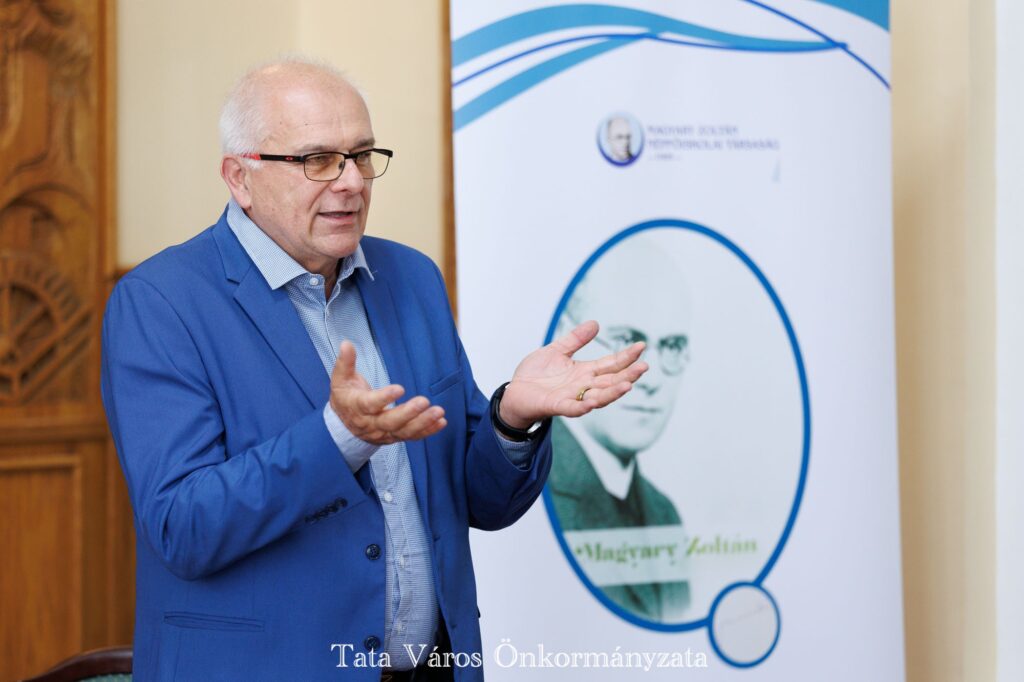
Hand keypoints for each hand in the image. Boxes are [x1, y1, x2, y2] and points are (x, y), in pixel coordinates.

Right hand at [329, 341, 446, 444]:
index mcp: (357, 407)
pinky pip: (412, 436)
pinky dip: (428, 430)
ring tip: (438, 412)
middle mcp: (371, 423)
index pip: (370, 404)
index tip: (400, 388)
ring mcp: (384, 432)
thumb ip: (345, 362)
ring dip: (423, 423)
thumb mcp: (341, 379)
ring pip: (404, 431)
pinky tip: (441, 422)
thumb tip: (346, 344)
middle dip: (408, 413)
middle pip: (390, 421)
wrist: (345, 425)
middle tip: (425, 401)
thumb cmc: (346, 397)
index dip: (384, 397)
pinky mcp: (395, 436)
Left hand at [498, 320, 647, 427]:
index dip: (626, 356)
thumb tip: (595, 323)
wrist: (514, 393)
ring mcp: (571, 397)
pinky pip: (572, 409)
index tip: (642, 345)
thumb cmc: (535, 375)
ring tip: (628, 385)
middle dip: (628, 375)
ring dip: (613, 393)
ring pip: (598, 397)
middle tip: (644, 366)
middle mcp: (582, 386)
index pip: (610, 364)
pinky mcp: (556, 406)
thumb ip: (575, 339)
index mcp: (584, 372)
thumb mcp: (556, 351)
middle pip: (610, 382)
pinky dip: (582, 407)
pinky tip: (592, 402)